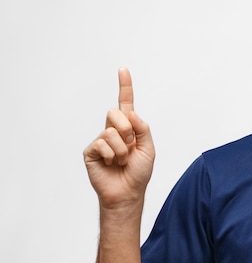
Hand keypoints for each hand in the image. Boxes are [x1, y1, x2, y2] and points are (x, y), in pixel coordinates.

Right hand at [84, 68, 155, 209]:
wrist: (127, 192)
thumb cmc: (139, 172)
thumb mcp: (148, 148)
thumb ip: (142, 128)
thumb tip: (130, 113)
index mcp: (129, 128)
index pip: (125, 103)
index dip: (124, 86)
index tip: (123, 69)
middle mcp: (113, 130)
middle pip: (116, 113)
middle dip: (127, 130)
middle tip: (130, 146)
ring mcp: (100, 140)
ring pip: (111, 132)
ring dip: (123, 149)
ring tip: (122, 160)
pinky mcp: (91, 151)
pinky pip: (102, 144)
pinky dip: (112, 155)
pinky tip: (112, 164)